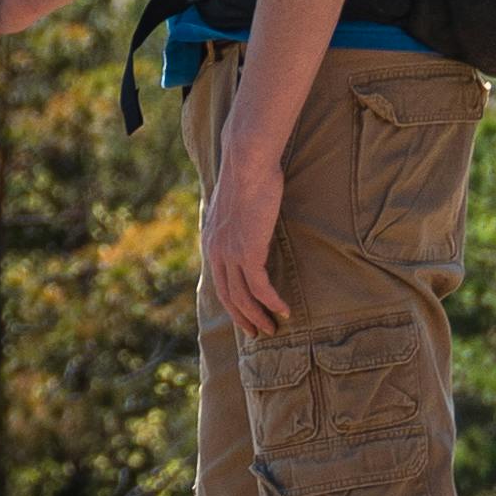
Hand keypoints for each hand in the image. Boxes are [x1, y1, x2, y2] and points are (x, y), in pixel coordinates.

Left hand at [204, 126, 290, 337]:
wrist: (246, 162)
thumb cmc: (247, 176)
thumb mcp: (235, 204)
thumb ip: (236, 221)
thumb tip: (247, 224)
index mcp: (211, 242)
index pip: (220, 282)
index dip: (233, 302)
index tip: (246, 315)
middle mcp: (216, 252)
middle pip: (228, 296)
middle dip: (243, 318)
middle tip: (258, 332)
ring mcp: (230, 253)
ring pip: (243, 297)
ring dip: (259, 316)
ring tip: (273, 329)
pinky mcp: (248, 252)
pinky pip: (260, 287)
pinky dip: (272, 302)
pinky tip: (284, 311)